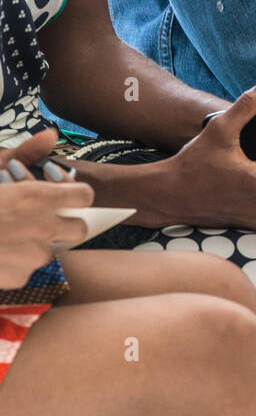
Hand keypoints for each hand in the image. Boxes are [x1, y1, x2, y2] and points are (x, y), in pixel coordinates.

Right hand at [0, 133, 94, 287]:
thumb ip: (25, 152)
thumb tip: (51, 136)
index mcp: (38, 197)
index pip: (85, 196)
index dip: (74, 193)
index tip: (61, 192)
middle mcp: (42, 228)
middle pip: (80, 229)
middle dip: (66, 222)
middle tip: (43, 216)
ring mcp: (32, 257)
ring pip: (52, 251)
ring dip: (38, 243)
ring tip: (10, 232)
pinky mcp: (18, 279)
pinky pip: (28, 270)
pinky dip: (17, 262)